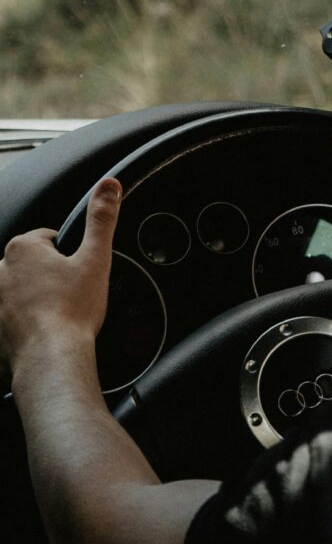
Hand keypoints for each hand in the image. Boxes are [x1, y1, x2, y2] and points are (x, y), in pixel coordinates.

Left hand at [0, 177, 121, 385]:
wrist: (51, 357)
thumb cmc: (71, 311)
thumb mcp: (96, 258)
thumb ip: (102, 219)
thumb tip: (109, 185)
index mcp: (24, 248)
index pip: (49, 239)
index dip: (70, 255)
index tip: (79, 272)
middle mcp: (2, 269)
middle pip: (35, 264)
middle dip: (53, 276)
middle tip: (73, 294)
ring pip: (24, 289)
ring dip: (40, 298)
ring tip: (61, 314)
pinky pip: (16, 315)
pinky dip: (30, 320)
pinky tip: (47, 330)